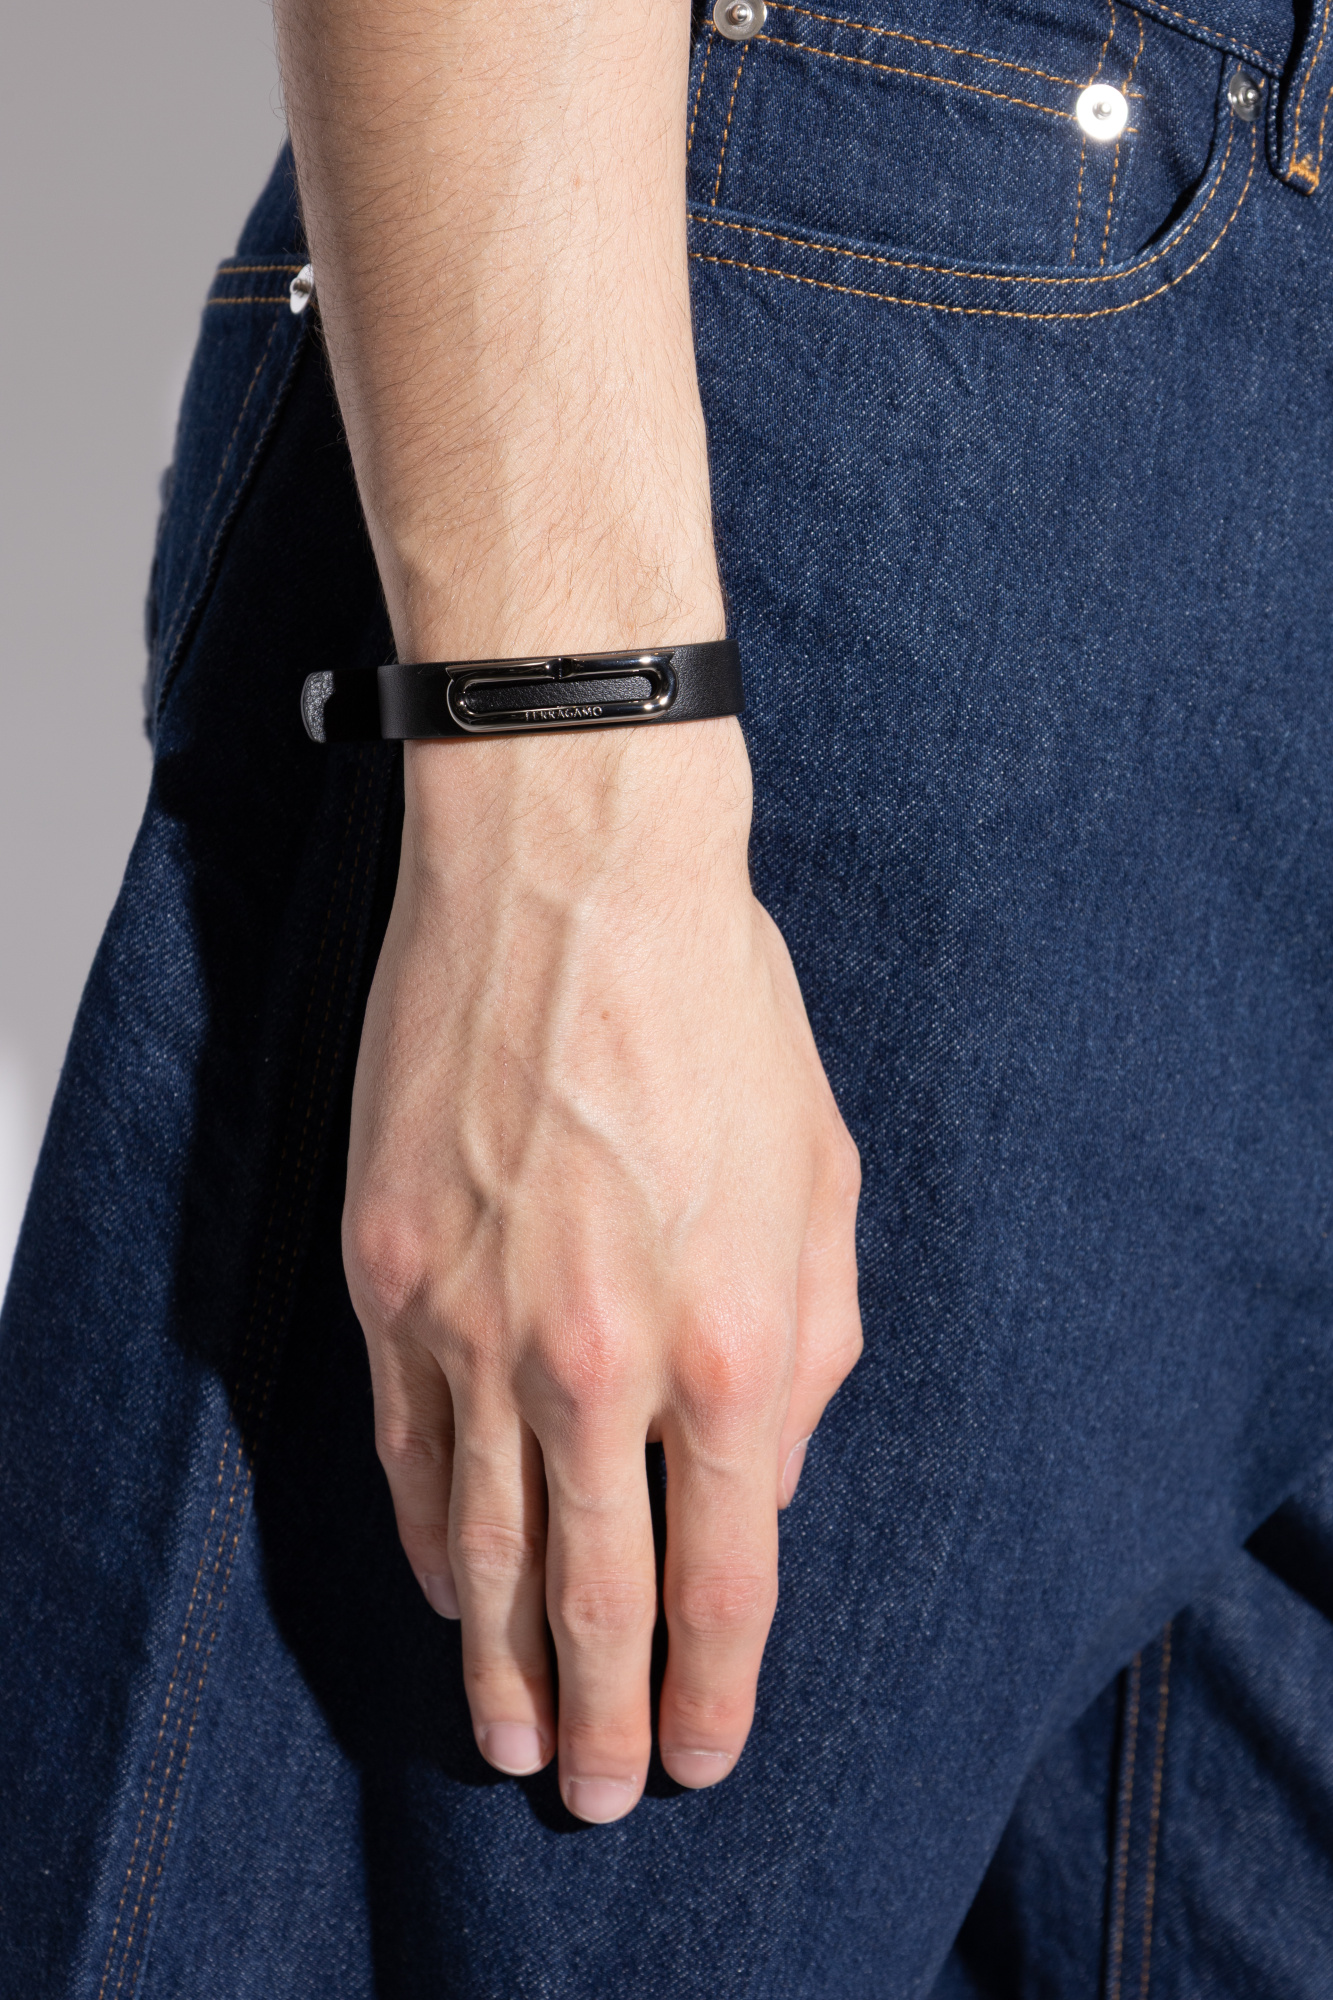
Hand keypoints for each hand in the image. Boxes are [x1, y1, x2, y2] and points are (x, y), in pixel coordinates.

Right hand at [343, 718, 861, 1819]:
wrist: (572, 876)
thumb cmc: (720, 1011)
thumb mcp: (824, 1181)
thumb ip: (807, 1355)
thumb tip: (762, 1478)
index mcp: (727, 1342)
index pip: (725, 1577)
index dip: (716, 1687)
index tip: (707, 1753)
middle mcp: (591, 1360)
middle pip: (594, 1593)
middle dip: (608, 1715)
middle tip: (605, 1794)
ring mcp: (470, 1323)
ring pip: (477, 1542)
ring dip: (500, 1659)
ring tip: (516, 1739)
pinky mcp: (386, 1272)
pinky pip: (399, 1445)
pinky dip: (422, 1535)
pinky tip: (445, 1587)